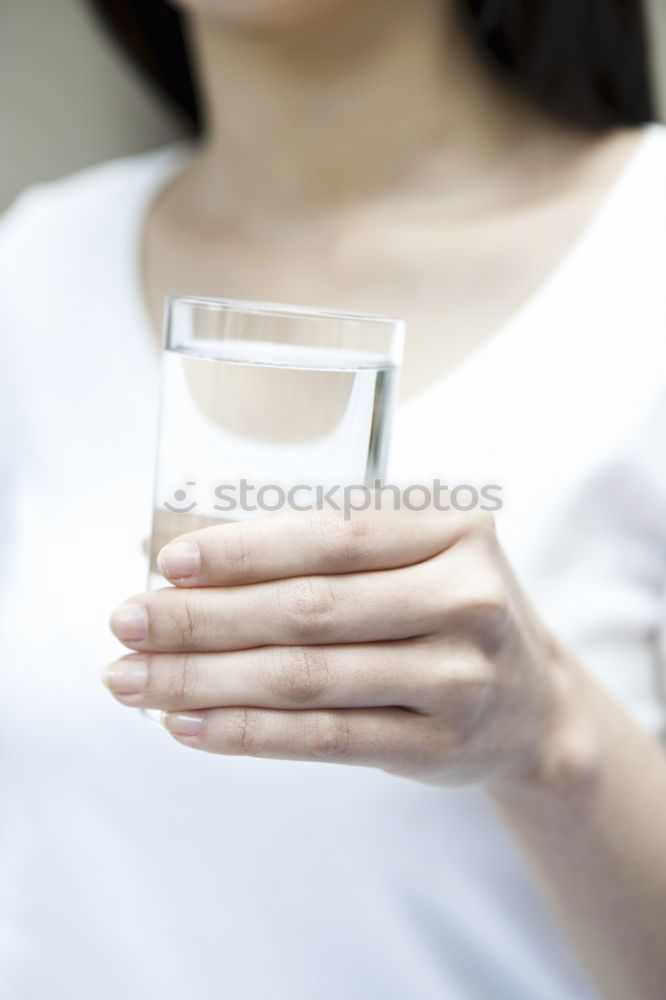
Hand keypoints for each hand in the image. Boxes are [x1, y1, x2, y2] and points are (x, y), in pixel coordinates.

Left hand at [105, 505, 578, 787]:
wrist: (535, 704)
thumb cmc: (450, 609)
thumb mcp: (418, 557)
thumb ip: (326, 550)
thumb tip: (183, 558)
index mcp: (455, 530)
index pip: (334, 535)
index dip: (245, 550)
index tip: (168, 563)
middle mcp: (466, 600)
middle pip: (310, 610)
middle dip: (204, 618)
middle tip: (126, 623)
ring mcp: (459, 679)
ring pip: (307, 678)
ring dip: (205, 680)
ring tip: (132, 680)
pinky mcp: (438, 747)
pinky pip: (325, 740)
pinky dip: (247, 733)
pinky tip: (188, 726)